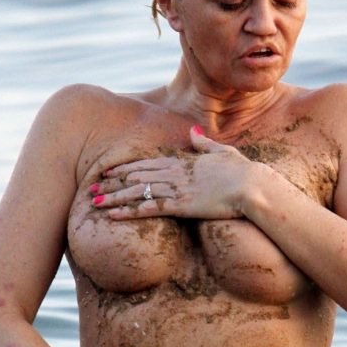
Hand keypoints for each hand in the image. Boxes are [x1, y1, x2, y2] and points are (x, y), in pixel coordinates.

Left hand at [91, 126, 253, 220]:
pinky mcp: (181, 206)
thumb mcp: (224, 152)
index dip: (126, 168)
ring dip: (114, 197)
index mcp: (184, 162)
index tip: (110, 171)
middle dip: (113, 182)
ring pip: (137, 191)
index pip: (148, 163)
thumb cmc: (244, 172)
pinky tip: (112, 214)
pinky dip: (128, 211)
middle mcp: (176, 174)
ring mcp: (177, 189)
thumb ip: (205, 143)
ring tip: (95, 201)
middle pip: (137, 176)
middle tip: (93, 186)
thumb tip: (194, 132)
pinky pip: (148, 209)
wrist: (254, 187)